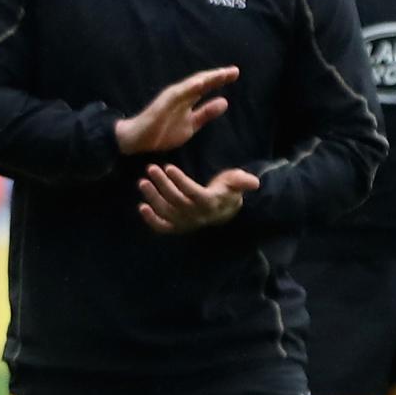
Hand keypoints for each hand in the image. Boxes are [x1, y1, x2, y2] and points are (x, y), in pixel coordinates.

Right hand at [115, 66, 236, 156]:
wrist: (138, 140)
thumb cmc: (161, 132)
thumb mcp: (191, 125)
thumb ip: (206, 113)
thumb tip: (225, 102)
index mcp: (187, 99)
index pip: (206, 86)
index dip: (219, 80)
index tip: (234, 74)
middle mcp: (180, 94)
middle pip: (201, 81)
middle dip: (217, 76)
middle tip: (235, 71)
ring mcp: (171, 97)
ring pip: (191, 84)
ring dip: (206, 79)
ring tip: (221, 74)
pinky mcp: (163, 103)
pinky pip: (178, 94)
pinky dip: (189, 87)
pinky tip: (201, 83)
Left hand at [138, 163, 256, 232]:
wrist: (222, 211)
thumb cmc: (227, 191)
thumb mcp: (235, 182)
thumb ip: (241, 181)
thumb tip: (254, 182)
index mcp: (210, 203)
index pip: (193, 192)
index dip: (180, 181)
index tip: (169, 167)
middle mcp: (197, 215)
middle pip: (176, 201)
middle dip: (162, 184)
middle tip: (151, 169)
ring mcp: (186, 223)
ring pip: (167, 212)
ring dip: (153, 198)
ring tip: (143, 182)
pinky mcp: (178, 227)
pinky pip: (164, 227)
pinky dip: (152, 221)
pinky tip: (141, 207)